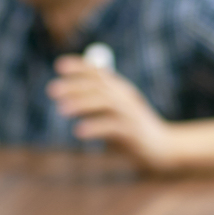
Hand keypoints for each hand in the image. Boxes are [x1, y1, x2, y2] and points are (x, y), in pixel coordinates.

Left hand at [47, 58, 175, 169]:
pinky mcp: (131, 133)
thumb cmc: (133, 131)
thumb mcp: (115, 113)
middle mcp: (126, 97)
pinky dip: (94, 128)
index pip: (98, 73)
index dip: (80, 67)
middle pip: (98, 86)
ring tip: (61, 110)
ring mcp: (130, 114)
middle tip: (51, 89)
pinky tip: (78, 132)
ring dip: (81, 104)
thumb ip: (97, 101)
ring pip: (104, 103)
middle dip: (74, 86)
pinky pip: (111, 127)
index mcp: (121, 90)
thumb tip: (70, 94)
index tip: (59, 65)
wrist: (162, 149)